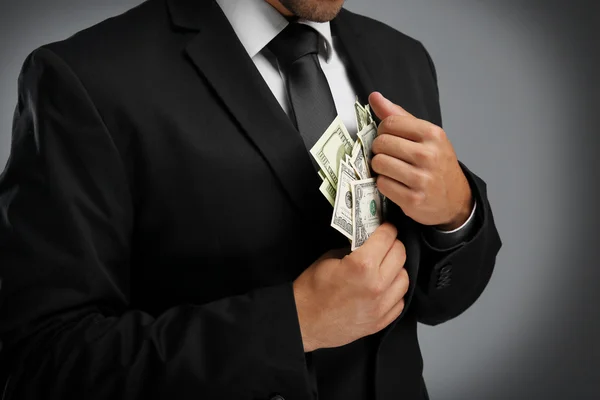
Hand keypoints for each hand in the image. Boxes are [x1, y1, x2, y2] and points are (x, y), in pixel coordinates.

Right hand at [292, 223, 408, 351]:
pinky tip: (384, 287)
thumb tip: (367, 242)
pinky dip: (394, 291)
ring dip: (397, 268)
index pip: (387, 238)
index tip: (387, 227)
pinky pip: (400, 300)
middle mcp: (377, 285)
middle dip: (394, 245)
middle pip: (400, 255)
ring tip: (386, 266)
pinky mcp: (381, 321)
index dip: (387, 228)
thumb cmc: (311, 290)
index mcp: (362, 265)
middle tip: (385, 243)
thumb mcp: (329, 258)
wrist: (304, 322)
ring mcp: (381, 305)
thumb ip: (353, 248)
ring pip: (405, 278)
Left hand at [368, 92, 472, 229]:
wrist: (454, 198)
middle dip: (380, 149)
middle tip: (390, 155)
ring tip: (392, 169)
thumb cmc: (437, 163)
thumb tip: (375, 97)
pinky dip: (384, 183)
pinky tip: (396, 183)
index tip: (389, 138)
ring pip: (379, 163)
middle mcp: (428, 155)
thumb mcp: (425, 136)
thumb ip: (399, 116)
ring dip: (380, 167)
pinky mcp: (412, 199)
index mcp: (432, 134)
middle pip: (381, 143)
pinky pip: (382, 184)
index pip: (390, 123)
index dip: (383, 131)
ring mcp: (421, 179)